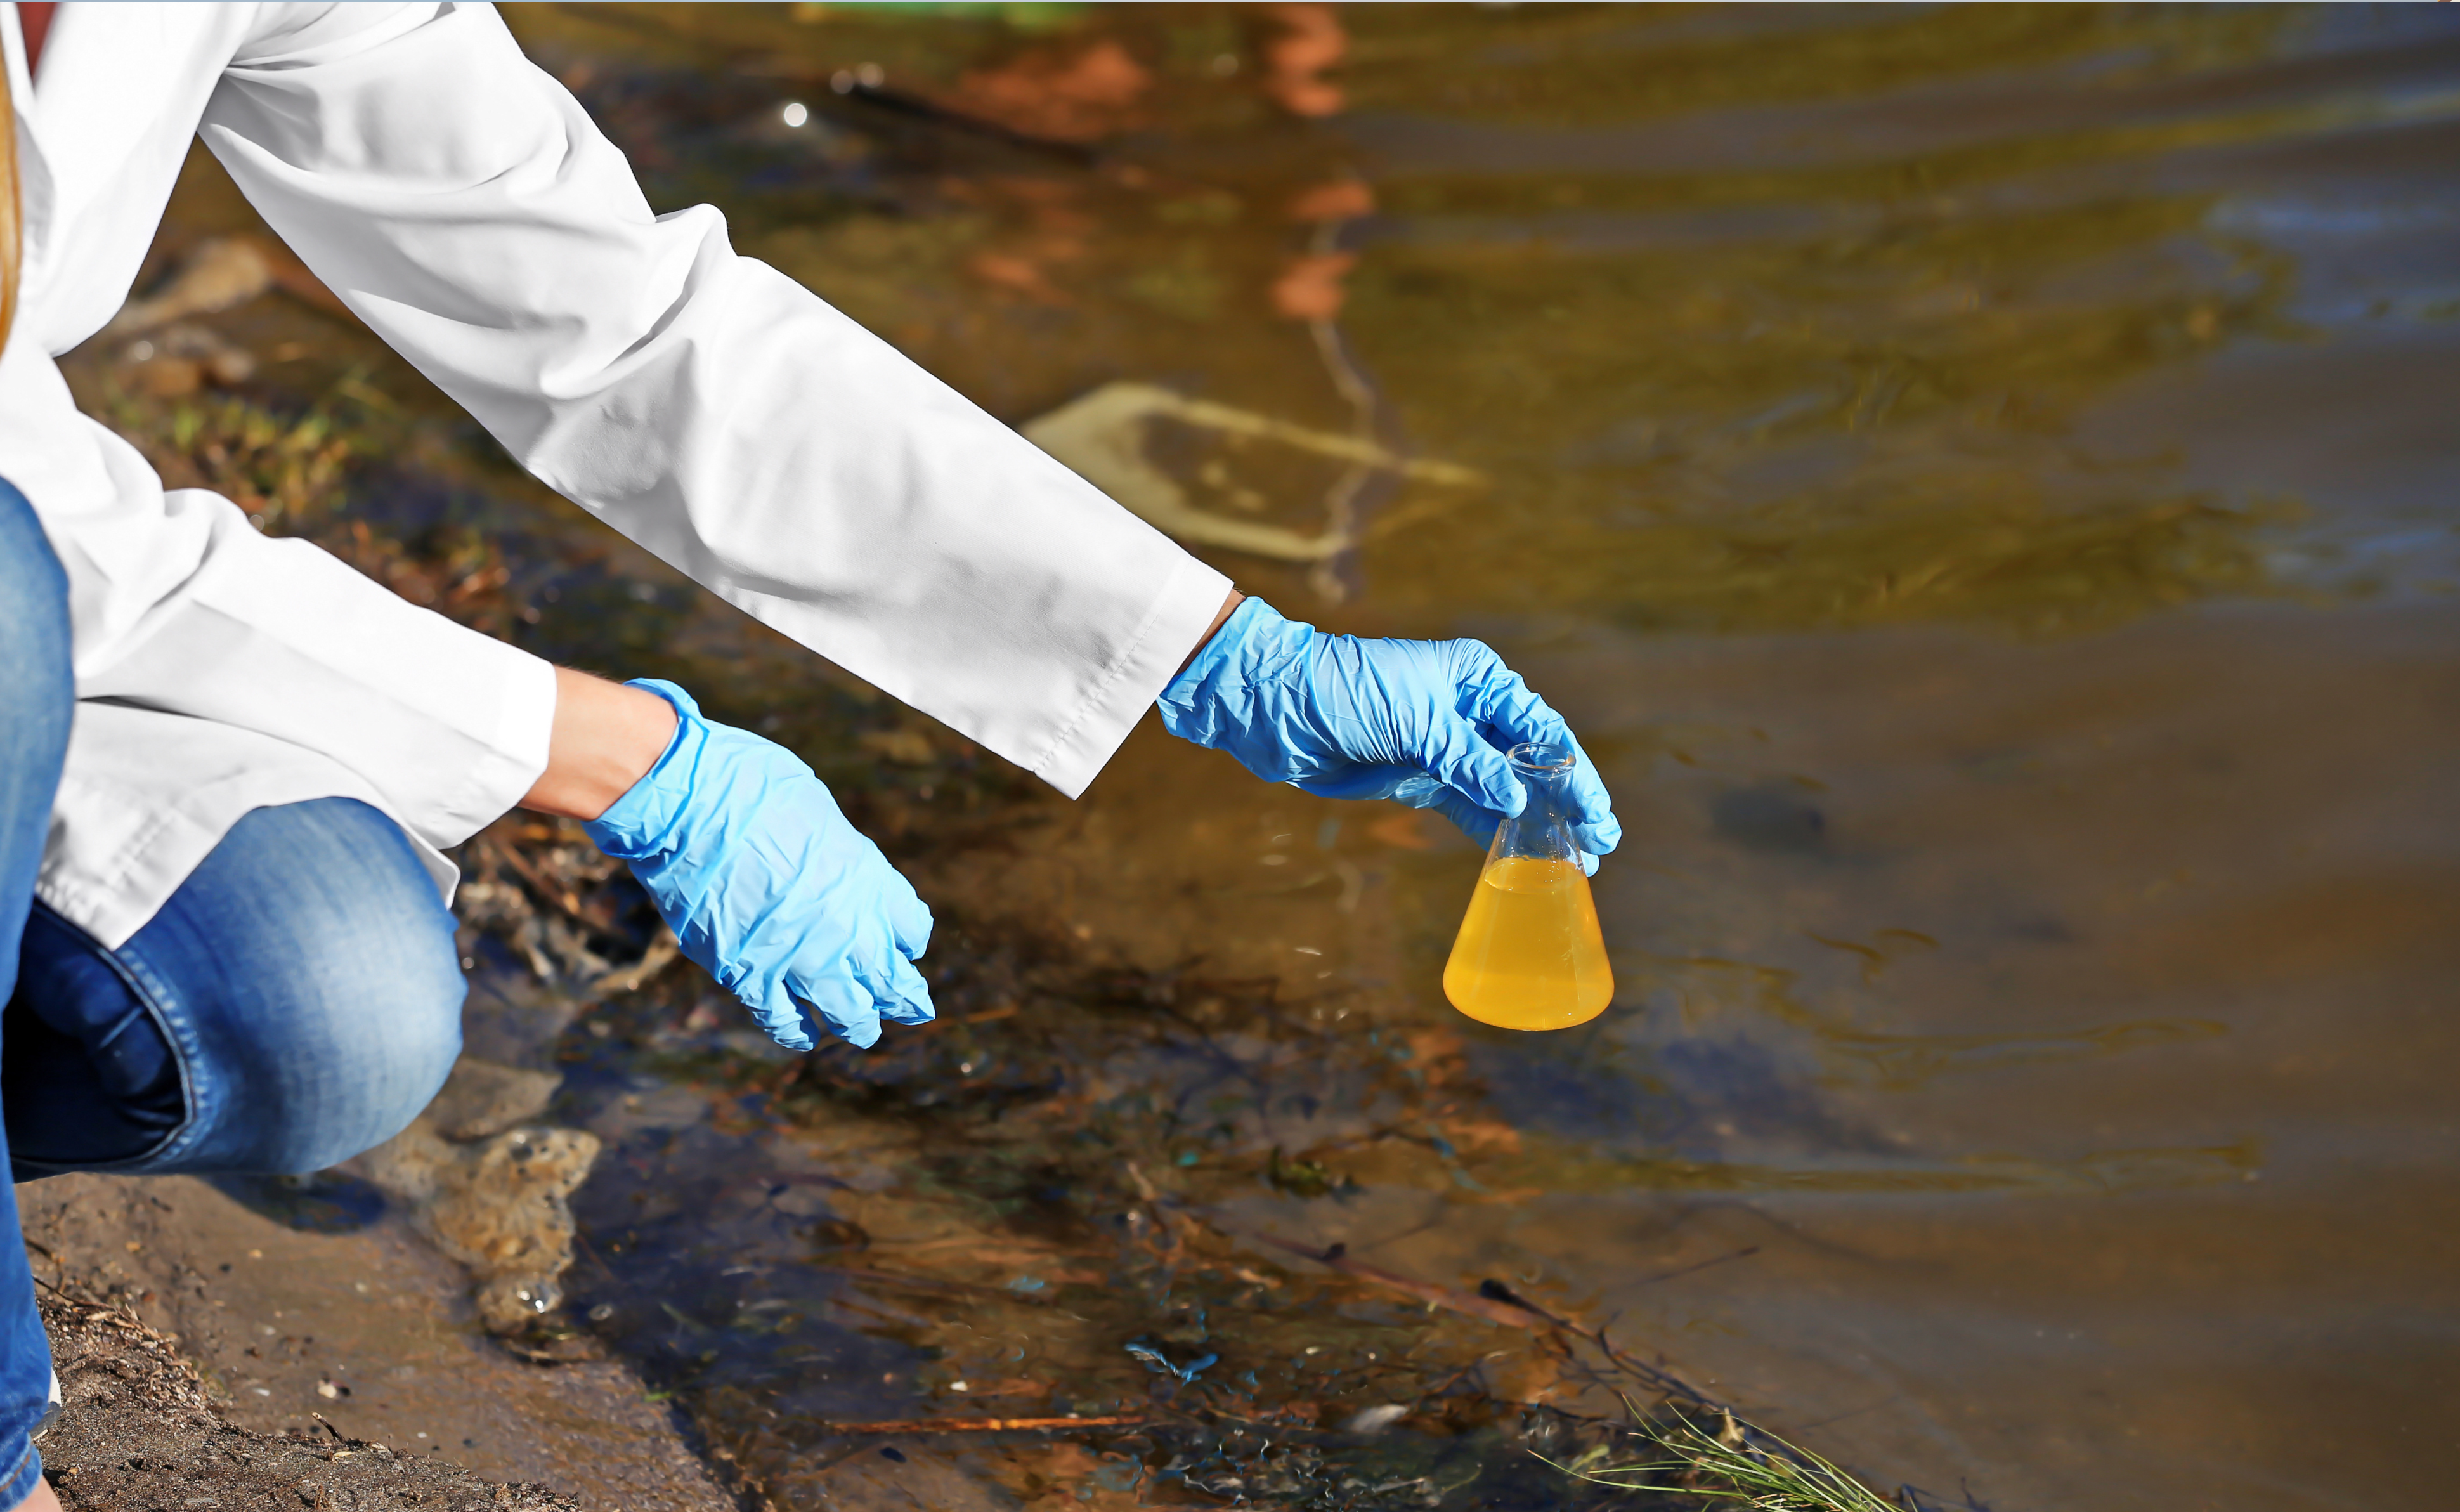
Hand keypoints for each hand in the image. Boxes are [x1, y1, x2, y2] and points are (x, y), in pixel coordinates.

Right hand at [582, 680, 932, 1049]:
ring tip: (864, 1032)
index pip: (912, 928)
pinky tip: (804, 1036)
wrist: (688, 802)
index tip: (906, 945)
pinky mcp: (748, 974)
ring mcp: (798, 957)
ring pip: (846, 1013)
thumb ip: (838, 854)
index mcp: (869, 880)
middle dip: (904, 999)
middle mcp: (846, 928)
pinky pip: (782, 1019)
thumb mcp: (819, 811)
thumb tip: (836, 868)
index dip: (909, 939)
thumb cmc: (750, 786)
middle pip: (890, 982)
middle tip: (914, 1009)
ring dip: (858, 1025)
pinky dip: (796, 1031)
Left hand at [1157, 599, 1619, 868]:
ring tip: (1575, 862)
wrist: (1280, 708)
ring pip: (1506, 790)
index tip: (1597, 812)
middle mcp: (1470, 710)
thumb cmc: (1349, 692)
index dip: (1572, 773)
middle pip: (1532, 762)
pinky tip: (1523, 859)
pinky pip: (1469, 808)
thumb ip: (1471, 761)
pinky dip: (1496, 831)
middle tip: (1601, 844)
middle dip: (1567, 802)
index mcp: (1479, 679)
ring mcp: (1447, 748)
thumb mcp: (1418, 722)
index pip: (1541, 729)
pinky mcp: (1422, 779)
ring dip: (1537, 824)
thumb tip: (1517, 800)